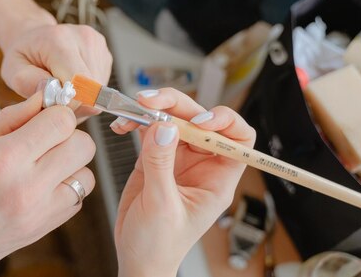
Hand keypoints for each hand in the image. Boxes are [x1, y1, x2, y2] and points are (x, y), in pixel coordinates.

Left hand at [0, 23, 111, 106]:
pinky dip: (87, 92)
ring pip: (98, 91)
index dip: (68, 102)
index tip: (52, 105)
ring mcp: (98, 46)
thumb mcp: (12, 71)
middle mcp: (84, 38)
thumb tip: (53, 96)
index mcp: (58, 40)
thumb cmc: (25, 55)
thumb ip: (27, 84)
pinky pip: (101, 87)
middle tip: (54, 98)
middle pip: (90, 89)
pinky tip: (72, 84)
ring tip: (61, 89)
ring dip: (81, 99)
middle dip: (74, 103)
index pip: (77, 81)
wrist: (36, 38)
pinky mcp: (105, 54)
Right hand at [0, 93, 95, 275]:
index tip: (45, 116)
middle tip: (46, 138)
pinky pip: (76, 202)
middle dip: (68, 135)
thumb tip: (40, 99)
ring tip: (43, 165)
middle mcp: (27, 187)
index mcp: (4, 159)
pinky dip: (65, 189)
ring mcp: (37, 213)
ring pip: (86, 176)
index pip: (62, 122)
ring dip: (70, 165)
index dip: (56, 113)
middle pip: (83, 146)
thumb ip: (8, 119)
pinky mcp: (41, 231)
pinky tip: (41, 186)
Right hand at [111, 88, 254, 276]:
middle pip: (199, 120)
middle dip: (178, 106)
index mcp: (217, 178)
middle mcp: (201, 164)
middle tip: (152, 102)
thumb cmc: (159, 244)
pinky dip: (136, 122)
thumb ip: (161, 164)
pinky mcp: (155, 156)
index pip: (238, 139)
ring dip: (155, 109)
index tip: (200, 120)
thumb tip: (164, 127)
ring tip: (135, 109)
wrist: (136, 257)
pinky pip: (150, 129)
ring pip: (174, 119)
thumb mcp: (162, 205)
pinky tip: (123, 125)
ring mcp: (177, 158)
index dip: (225, 122)